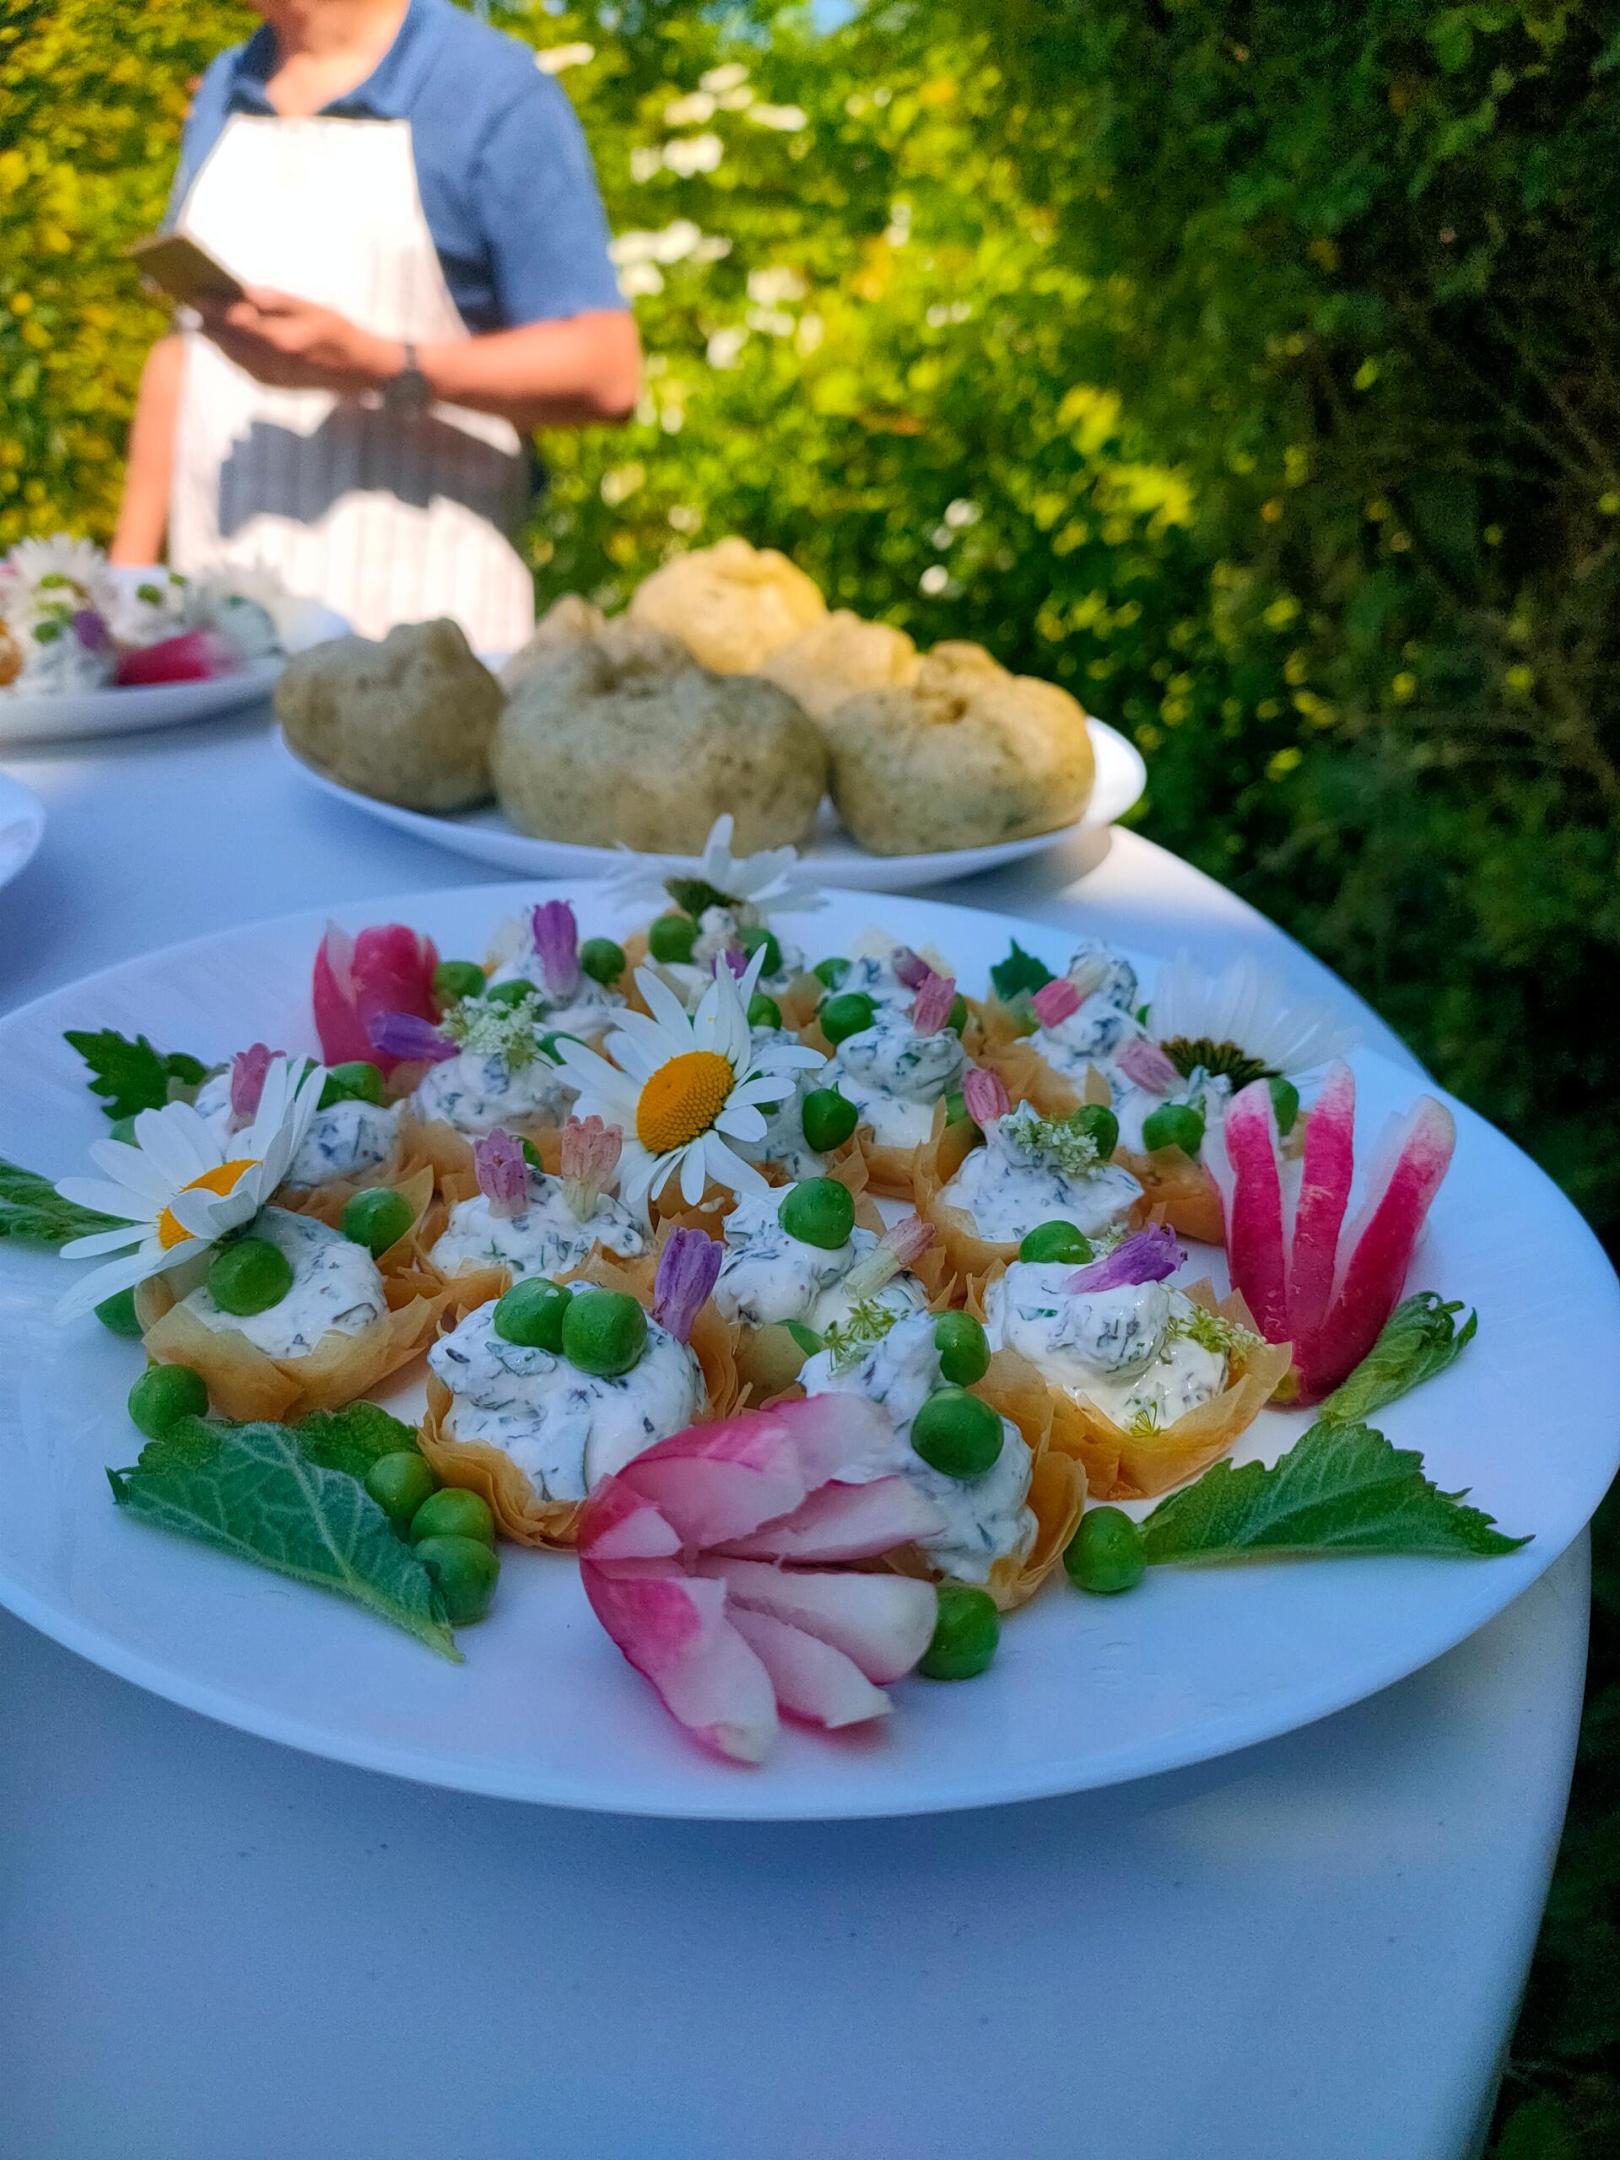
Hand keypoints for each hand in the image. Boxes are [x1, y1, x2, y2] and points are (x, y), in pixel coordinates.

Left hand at [197, 286, 402, 394]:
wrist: (359, 372)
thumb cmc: (339, 332)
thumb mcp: (310, 307)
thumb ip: (274, 301)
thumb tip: (241, 291)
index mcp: (281, 340)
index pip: (236, 321)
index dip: (213, 307)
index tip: (194, 292)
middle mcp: (271, 362)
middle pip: (228, 340)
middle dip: (208, 320)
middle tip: (189, 300)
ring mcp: (270, 377)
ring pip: (230, 354)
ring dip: (215, 336)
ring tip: (201, 315)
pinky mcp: (270, 384)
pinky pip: (241, 365)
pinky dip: (229, 349)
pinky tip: (223, 336)